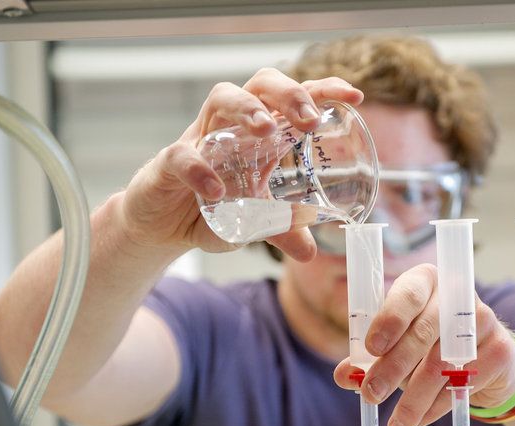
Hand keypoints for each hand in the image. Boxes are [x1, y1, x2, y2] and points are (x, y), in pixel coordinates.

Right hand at [115, 68, 363, 259]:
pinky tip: (215, 190)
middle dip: (288, 93)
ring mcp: (201, 137)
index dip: (322, 90)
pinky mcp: (169, 161)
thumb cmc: (210, 207)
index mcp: (259, 133)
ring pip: (221, 98)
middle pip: (260, 84)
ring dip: (247, 109)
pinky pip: (183, 154)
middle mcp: (232, 125)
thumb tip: (311, 252)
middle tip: (309, 118)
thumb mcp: (252, 220)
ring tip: (268, 130)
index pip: (292, 98)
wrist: (160, 224)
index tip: (354, 96)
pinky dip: (200, 169)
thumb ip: (281, 230)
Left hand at [333, 264, 514, 425]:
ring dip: (413, 398)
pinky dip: (437, 407)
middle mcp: (457, 294)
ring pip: (442, 364)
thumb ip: (368, 359)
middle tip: (371, 395)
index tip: (371, 349)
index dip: (389, 320)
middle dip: (393, 367)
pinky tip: (420, 420)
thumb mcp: (396, 348)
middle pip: (424, 332)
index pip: (408, 294)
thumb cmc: (430, 347)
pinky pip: (463, 383)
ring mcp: (484, 320)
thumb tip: (343, 375)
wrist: (487, 363)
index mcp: (426, 281)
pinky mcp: (500, 350)